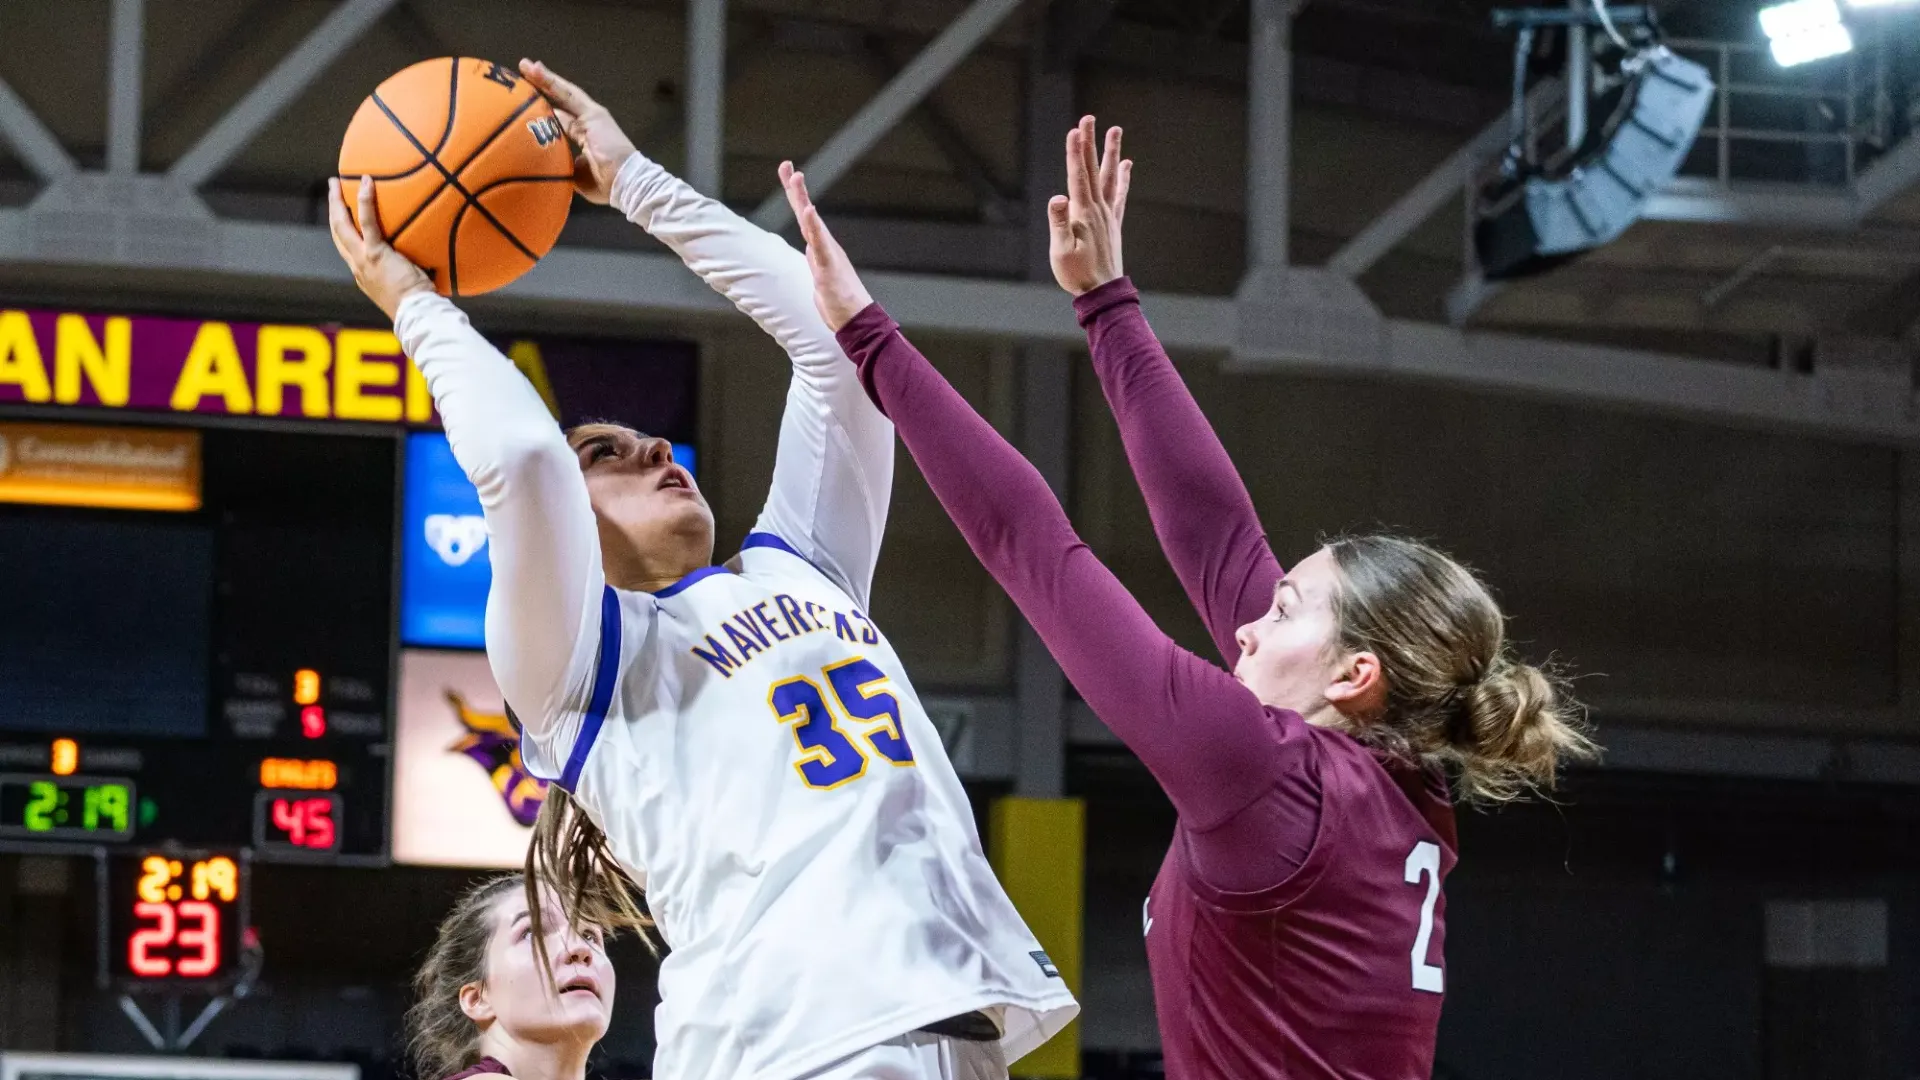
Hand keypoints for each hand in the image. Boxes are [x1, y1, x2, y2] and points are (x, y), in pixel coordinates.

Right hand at [328, 176, 433, 320]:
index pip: (348, 248)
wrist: (418, 315)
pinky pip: (367, 223)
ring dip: (337, 201)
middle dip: (333, 209)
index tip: (344, 214)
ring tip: (337, 180)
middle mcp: (357, 267)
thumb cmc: (422, 305)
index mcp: (363, 275)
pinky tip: (366, 182)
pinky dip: (365, 201)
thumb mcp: (411, 285)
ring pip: (342, 225)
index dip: (344, 229)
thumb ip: (413, 269)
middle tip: (333, 188)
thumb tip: (434, 257)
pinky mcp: (375, 255)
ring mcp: (363, 261)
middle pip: (338, 233)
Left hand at [519, 59, 637, 204]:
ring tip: (525, 66)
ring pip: (563, 93)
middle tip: (523, 74)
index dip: (544, 110)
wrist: (625, 183)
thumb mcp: (577, 175)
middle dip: (541, 88)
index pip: (561, 119)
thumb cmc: (606, 184)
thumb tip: (545, 164)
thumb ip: (562, 165)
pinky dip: (551, 81)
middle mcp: (588, 122)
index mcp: (586, 136)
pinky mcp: (593, 112)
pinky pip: (567, 93)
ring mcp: (592, 115)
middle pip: (560, 101)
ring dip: (544, 79)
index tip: (526, 104)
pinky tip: (536, 71)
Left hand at [779, 161, 873, 331]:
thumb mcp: (821, 274)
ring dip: (803, 200)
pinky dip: (814, 226)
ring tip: (797, 178)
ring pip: (811, 224)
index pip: (805, 217)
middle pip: (806, 213)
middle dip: (796, 189)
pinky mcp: (828, 268)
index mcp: (821, 247)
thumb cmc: (840, 301)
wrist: (857, 320)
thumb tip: (810, 248)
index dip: (796, 195)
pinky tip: (809, 210)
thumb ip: (816, 258)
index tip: (788, 172)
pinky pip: (819, 244)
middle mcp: (825, 246)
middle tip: (787, 166)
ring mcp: (827, 255)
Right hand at [1049, 116, 1130, 296]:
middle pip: (1092, 169)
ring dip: (1110, 152)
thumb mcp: (1060, 251)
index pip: (1077, 176)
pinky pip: (1120, 194)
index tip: (1075, 130)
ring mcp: (1108, 215)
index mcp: (1083, 213)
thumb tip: (1057, 198)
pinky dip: (1123, 177)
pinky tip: (1126, 164)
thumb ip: (1059, 223)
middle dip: (1090, 143)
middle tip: (1089, 118)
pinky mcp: (1113, 223)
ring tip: (1115, 130)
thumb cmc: (1077, 274)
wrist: (1102, 292)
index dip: (1074, 152)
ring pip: (1110, 176)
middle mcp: (1098, 209)